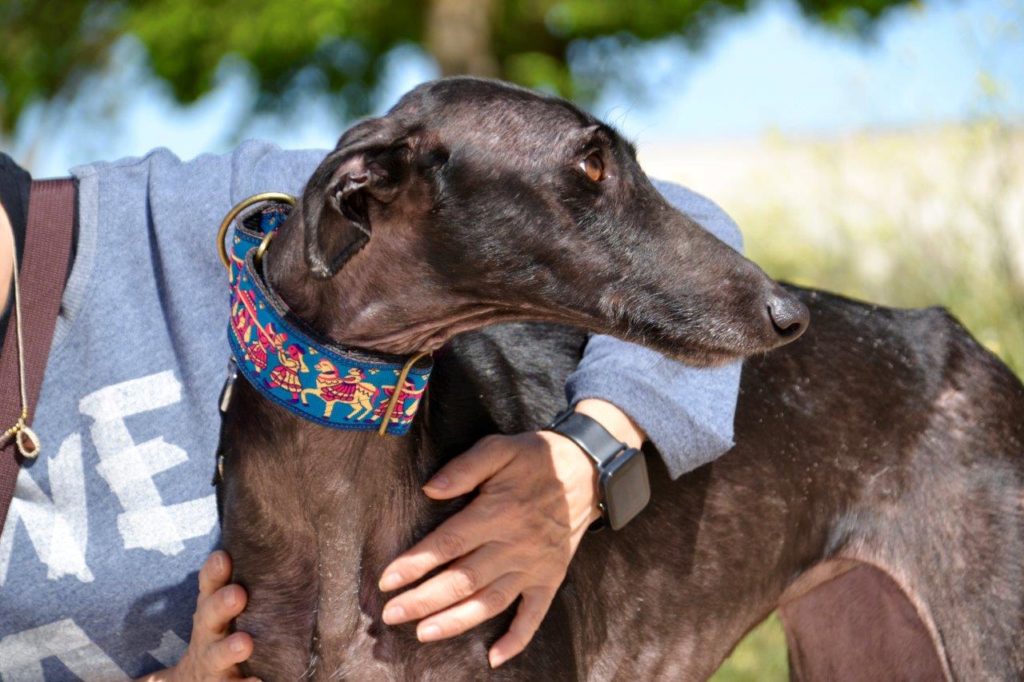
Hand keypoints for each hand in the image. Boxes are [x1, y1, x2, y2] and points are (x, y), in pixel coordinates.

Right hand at [138, 551, 257, 681]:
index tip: (223, 557)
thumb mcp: (224, 606)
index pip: (208, 587)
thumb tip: (276, 536)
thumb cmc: (222, 632)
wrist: (197, 680)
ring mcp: (215, 663)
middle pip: (209, 617)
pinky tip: (259, 681)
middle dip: (221, 605)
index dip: (213, 573)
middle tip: (237, 594)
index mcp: (210, 610)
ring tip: (246, 642)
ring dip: (231, 648)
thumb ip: (239, 578)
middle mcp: (209, 634)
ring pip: (219, 656)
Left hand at [378, 399, 643, 667]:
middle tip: (391, 614)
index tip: (387, 581)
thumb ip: (464, 467)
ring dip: (456, 621)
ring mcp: (534, 566)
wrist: (588, 470)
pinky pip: (534, 615)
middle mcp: (514, 544)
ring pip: (490, 602)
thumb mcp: (500, 447)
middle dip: (424, 600)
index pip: (448, 544)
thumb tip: (430, 490)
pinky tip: (494, 658)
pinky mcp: (551, 578)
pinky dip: (516, 639)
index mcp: (497, 512)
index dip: (415, 564)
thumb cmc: (536, 457)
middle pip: (463, 579)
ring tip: (423, 634)